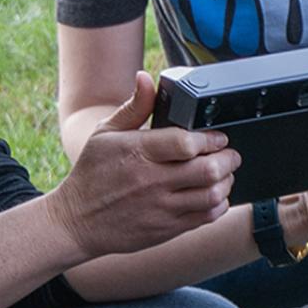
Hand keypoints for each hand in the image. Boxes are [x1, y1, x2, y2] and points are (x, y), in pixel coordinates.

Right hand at [45, 71, 240, 258]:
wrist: (76, 221)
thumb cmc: (91, 174)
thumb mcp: (105, 133)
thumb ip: (134, 106)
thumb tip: (146, 78)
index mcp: (138, 152)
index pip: (186, 143)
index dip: (211, 138)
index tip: (219, 136)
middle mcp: (151, 181)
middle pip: (207, 170)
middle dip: (228, 159)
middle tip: (230, 153)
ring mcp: (161, 208)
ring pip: (211, 196)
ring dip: (226, 182)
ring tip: (225, 173)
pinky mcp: (166, 229)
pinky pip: (204, 218)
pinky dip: (218, 205)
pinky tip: (214, 196)